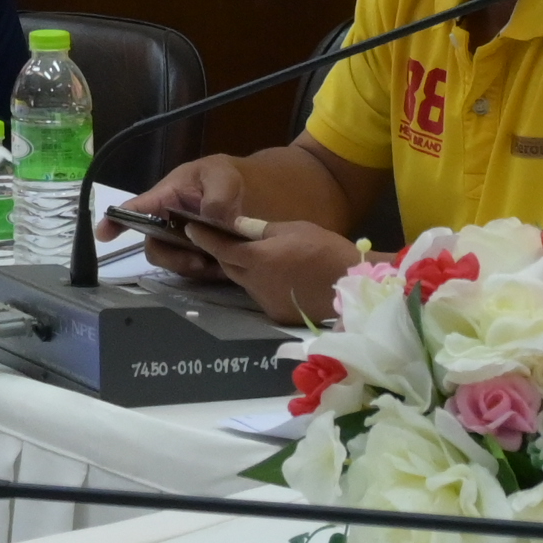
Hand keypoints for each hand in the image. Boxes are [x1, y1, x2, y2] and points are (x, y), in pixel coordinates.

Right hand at [105, 156, 253, 273]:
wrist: (252, 191)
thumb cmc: (226, 177)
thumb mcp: (222, 176)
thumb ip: (217, 195)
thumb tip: (211, 217)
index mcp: (166, 198)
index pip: (137, 209)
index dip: (117, 220)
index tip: (103, 234)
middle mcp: (168, 223)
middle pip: (154, 245)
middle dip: (169, 256)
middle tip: (196, 261)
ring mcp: (183, 241)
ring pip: (173, 261)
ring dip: (188, 267)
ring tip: (214, 265)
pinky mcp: (200, 255)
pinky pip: (195, 271)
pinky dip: (208, 274)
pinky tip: (225, 268)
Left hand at [210, 222, 369, 327]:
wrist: (352, 284)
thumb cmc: (325, 249)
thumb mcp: (292, 229)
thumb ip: (260, 230)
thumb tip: (237, 227)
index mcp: (258, 259)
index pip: (221, 248)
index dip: (204, 238)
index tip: (190, 228)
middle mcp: (256, 284)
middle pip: (229, 267)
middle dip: (223, 253)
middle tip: (222, 239)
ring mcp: (266, 302)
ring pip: (244, 282)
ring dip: (244, 270)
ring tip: (256, 258)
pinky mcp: (277, 315)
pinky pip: (261, 296)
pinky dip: (262, 285)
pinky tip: (277, 278)